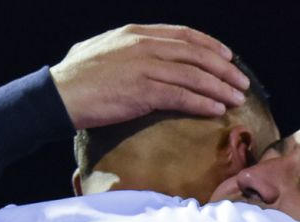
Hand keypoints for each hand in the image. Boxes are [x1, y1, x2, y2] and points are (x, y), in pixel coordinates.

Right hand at [50, 23, 248, 128]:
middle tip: (241, 82)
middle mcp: (145, 45)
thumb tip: (138, 58)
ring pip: (193, 75)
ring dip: (219, 88)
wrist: (59, 94)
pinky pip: (181, 96)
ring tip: (236, 99)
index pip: (184, 36)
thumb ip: (126, 51)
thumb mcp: (102, 51)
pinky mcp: (143, 92)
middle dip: (223, 68)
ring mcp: (145, 67)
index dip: (210, 46)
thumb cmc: (75, 78)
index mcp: (137, 33)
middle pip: (196, 54)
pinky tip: (216, 110)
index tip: (226, 57)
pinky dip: (202, 103)